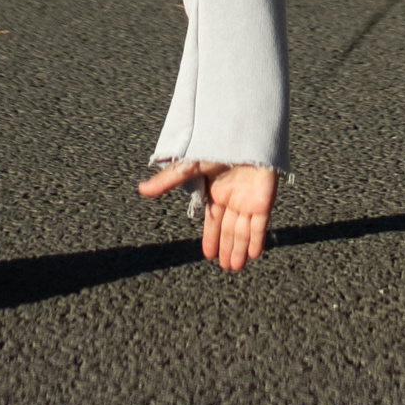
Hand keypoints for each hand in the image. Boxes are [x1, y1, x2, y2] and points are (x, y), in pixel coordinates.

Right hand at [139, 160, 279, 271]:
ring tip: (235, 268)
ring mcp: (248, 201)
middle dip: (227, 248)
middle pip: (229, 229)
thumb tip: (140, 189)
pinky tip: (253, 255)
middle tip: (225, 268)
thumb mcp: (190, 167)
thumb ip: (168, 181)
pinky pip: (260, 226)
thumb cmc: (217, 148)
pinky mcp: (263, 202)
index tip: (208, 255)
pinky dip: (257, 241)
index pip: (213, 220)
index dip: (211, 237)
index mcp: (216, 191)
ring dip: (239, 249)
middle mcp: (232, 199)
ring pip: (243, 232)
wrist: (244, 136)